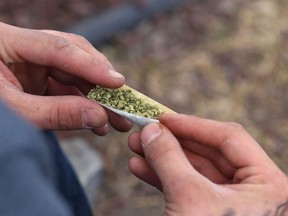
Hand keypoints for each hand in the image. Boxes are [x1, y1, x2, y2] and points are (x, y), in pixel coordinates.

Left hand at [0, 22, 132, 134]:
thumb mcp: (12, 114)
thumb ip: (55, 114)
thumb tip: (98, 116)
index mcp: (5, 42)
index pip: (56, 47)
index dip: (90, 66)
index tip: (118, 83)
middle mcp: (23, 48)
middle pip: (72, 58)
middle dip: (100, 84)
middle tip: (124, 105)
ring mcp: (31, 64)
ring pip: (74, 75)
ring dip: (96, 98)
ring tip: (115, 120)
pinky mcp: (37, 80)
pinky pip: (66, 89)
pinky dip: (82, 105)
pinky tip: (96, 121)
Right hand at [128, 114, 287, 214]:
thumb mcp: (189, 197)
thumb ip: (169, 158)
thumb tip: (151, 130)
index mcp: (268, 185)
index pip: (228, 138)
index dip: (193, 124)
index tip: (163, 118)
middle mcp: (254, 192)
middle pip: (208, 153)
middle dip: (172, 142)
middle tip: (144, 132)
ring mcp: (231, 205)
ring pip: (194, 171)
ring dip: (163, 159)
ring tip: (136, 149)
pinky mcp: (211, 215)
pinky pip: (187, 189)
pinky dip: (163, 178)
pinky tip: (141, 168)